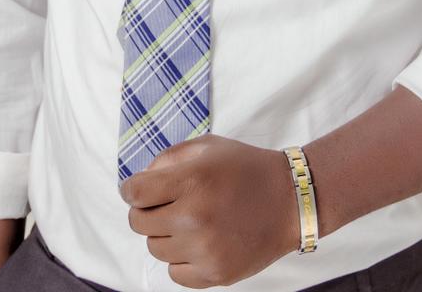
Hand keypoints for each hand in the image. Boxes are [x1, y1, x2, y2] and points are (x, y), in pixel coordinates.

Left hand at [119, 134, 300, 287]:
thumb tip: (139, 181)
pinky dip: (181, 259)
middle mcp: (195, 217)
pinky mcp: (215, 274)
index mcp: (192, 181)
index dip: (131, 190)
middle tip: (167, 204)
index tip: (137, 190)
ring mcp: (204, 250)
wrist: (290, 200)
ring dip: (165, 235)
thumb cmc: (246, 169)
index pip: (135, 193)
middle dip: (147, 211)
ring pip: (155, 249)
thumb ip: (169, 158)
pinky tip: (199, 241)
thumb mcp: (208, 147)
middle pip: (139, 223)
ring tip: (190, 220)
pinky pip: (174, 273)